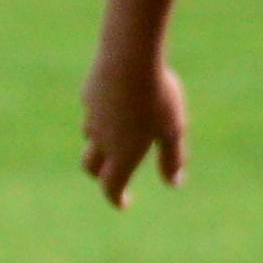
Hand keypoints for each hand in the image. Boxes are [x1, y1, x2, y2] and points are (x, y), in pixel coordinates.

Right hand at [81, 46, 189, 205]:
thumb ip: (172, 158)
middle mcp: (101, 139)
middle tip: (112, 177)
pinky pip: (93, 110)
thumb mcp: (172, 129)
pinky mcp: (88, 94)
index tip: (123, 204)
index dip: (116, 197)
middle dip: (100, 175)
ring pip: (90, 137)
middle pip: (91, 166)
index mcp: (123, 153)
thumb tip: (174, 183)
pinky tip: (114, 104)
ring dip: (101, 143)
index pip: (112, 185)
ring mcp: (91, 116)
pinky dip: (102, 115)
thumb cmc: (157, 97)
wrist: (127, 58)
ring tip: (118, 137)